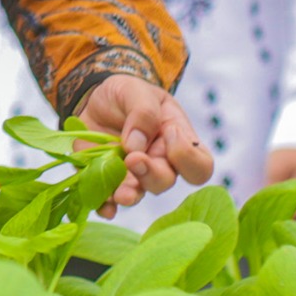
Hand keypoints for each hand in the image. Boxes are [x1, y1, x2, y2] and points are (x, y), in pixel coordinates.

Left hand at [75, 74, 212, 204]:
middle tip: (133, 159)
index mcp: (177, 141)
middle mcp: (159, 163)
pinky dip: (106, 204)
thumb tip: (136, 144)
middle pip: (166, 181)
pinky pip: (109, 199)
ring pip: (139, 193)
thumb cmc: (126, 94)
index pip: (200, 165)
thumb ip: (143, 112)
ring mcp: (134, 175)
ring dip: (130, 195)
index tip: (168, 132)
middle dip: (152, 174)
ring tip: (119, 193)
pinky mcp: (108, 179)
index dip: (187, 156)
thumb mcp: (136, 90)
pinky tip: (102, 206)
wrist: (95, 99)